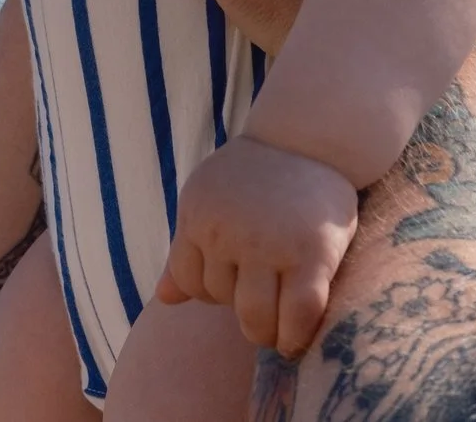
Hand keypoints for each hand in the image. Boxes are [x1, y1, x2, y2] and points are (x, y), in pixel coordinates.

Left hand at [156, 136, 356, 358]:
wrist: (310, 139)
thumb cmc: (258, 175)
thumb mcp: (210, 200)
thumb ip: (188, 248)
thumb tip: (164, 298)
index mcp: (198, 216)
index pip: (187, 281)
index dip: (210, 292)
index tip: (236, 289)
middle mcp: (227, 232)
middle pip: (220, 300)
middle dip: (238, 311)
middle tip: (263, 311)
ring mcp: (269, 245)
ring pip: (255, 316)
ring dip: (267, 330)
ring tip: (280, 327)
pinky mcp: (311, 255)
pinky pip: (299, 315)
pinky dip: (296, 335)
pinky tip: (298, 335)